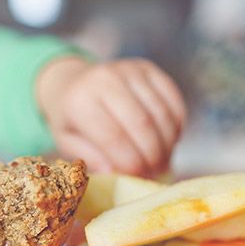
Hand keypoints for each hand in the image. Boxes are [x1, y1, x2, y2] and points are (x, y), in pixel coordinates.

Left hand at [37, 57, 186, 176]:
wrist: (73, 83)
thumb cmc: (72, 120)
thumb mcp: (68, 142)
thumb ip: (91, 158)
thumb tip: (115, 174)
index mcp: (80, 101)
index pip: (114, 137)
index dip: (131, 162)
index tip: (139, 178)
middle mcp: (106, 79)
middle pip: (142, 124)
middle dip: (153, 155)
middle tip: (156, 173)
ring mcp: (129, 70)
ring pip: (161, 113)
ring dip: (168, 143)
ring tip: (163, 161)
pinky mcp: (148, 68)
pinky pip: (173, 100)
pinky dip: (177, 125)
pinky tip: (169, 141)